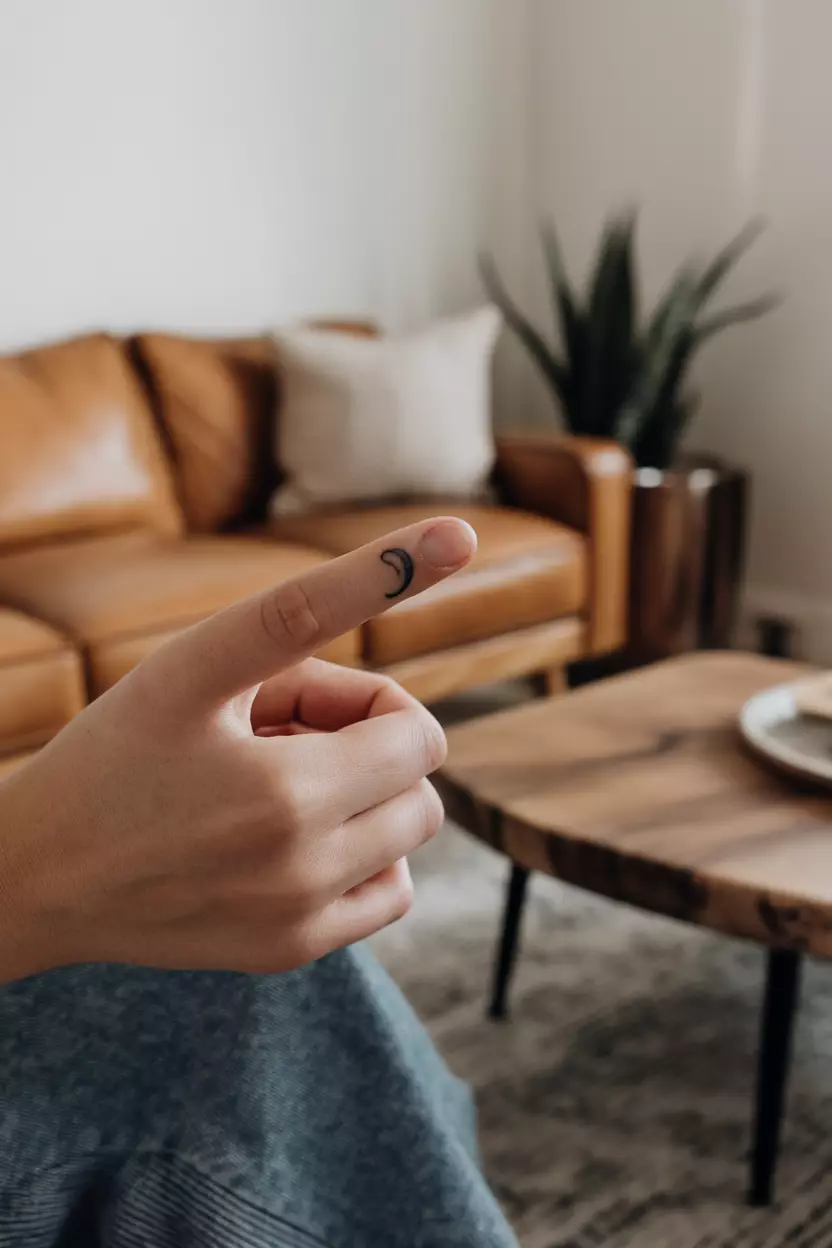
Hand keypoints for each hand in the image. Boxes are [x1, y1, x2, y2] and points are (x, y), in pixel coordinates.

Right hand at [0, 517, 476, 981]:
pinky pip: (389, 895)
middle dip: (367, 744)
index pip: (417, 735)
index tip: (315, 695)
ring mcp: (300, 920)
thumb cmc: (113, 752)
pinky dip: (367, 854)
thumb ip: (317, 599)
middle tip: (282, 735)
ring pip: (410, 835)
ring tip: (282, 784)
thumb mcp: (197, 662)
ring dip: (367, 796)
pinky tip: (300, 833)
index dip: (370, 700)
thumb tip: (455, 540)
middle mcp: (306, 869)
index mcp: (288, 793)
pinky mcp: (288, 951)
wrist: (36, 875)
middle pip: (418, 784)